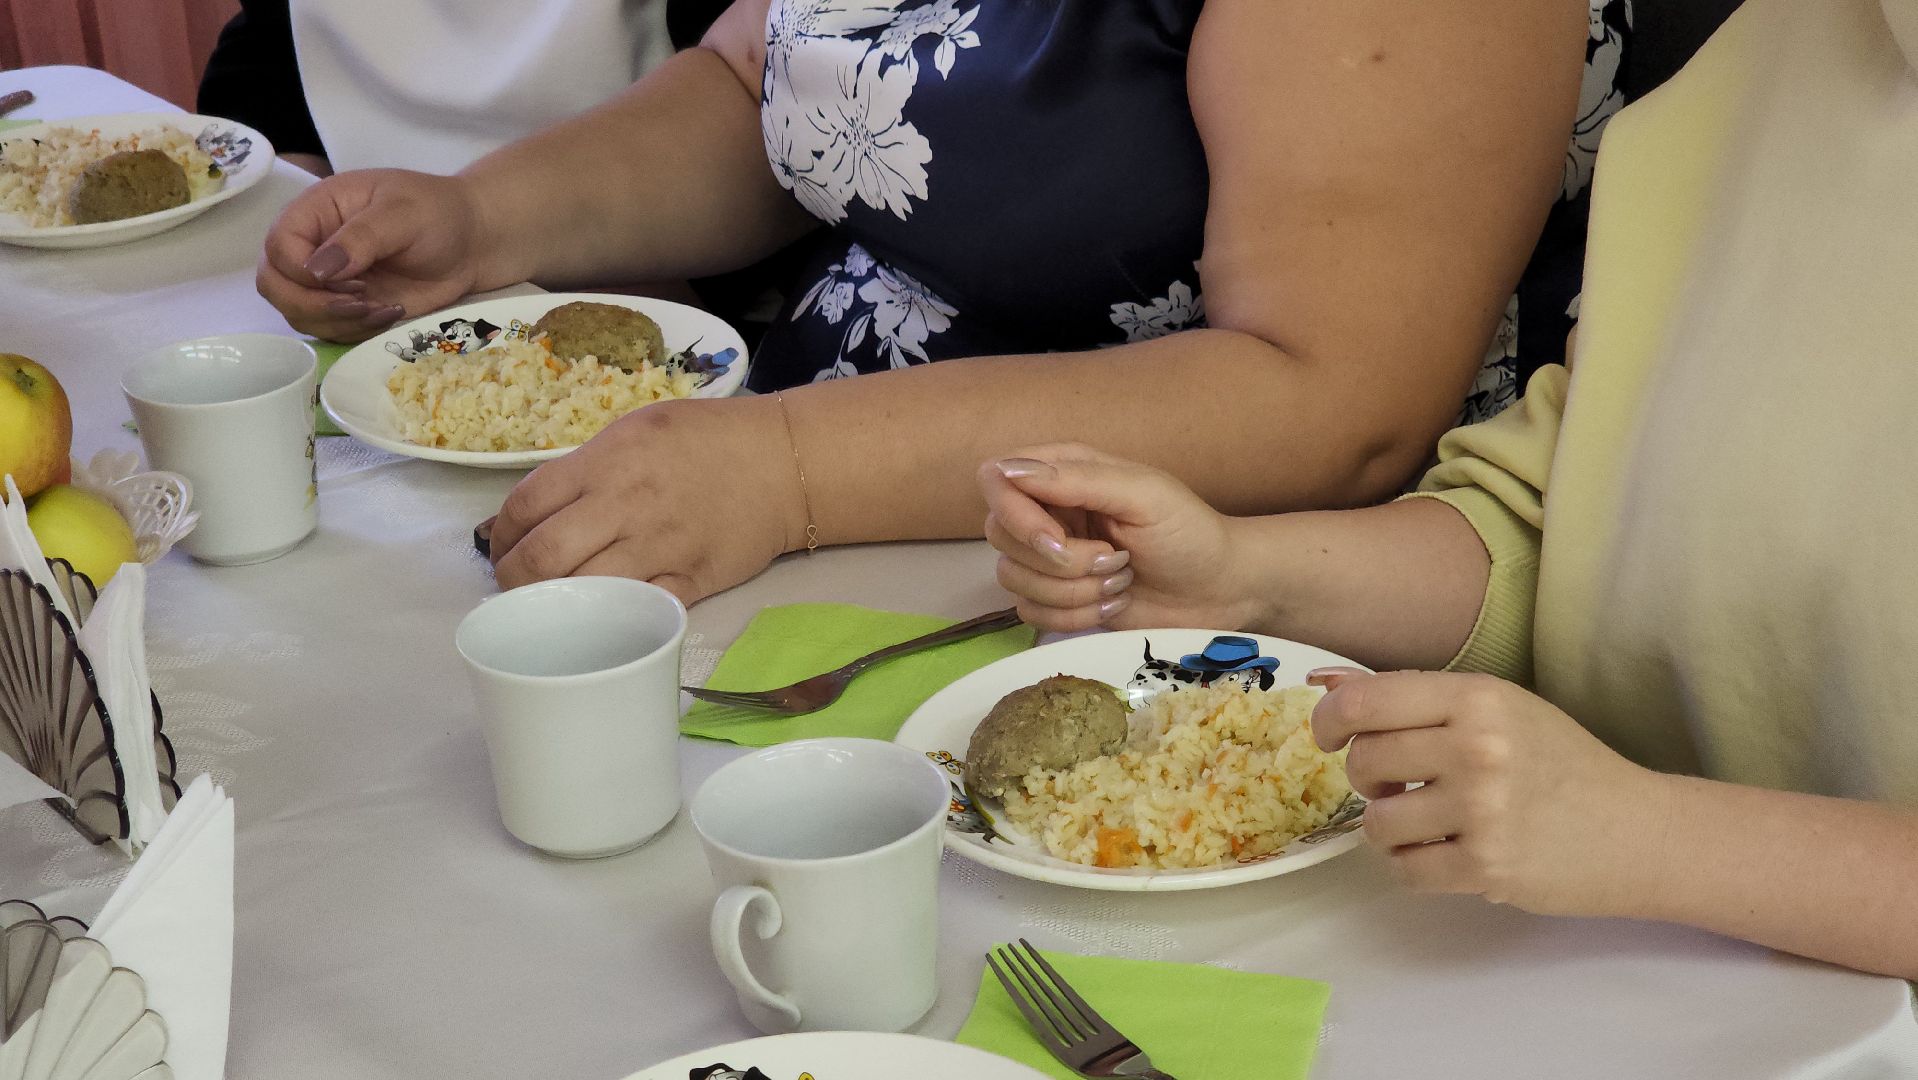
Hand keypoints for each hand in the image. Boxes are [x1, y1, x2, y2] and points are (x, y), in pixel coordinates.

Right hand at [257, 169, 496, 340]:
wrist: (472, 242)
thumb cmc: (437, 213)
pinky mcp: (349, 308)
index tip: (348, 280)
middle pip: (274, 285)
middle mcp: (313, 247)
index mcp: (316, 211)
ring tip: (383, 308)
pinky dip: (356, 332)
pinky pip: (331, 330)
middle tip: (361, 303)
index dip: (301, 273)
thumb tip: (319, 271)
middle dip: (311, 304)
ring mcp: (328, 282)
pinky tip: (391, 314)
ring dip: (337, 321)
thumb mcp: (402, 213)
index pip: (278, 248)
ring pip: (299, 315)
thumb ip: (361, 237)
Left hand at [487, 397, 802, 602]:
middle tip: (517, 585)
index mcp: (605, 462)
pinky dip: (610, 620)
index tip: (502, 547)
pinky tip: (600, 619)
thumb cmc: (706, 439)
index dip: (500, 535)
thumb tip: (536, 511)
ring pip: (581, 593)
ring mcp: (658, 548)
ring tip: (550, 606)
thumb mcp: (636, 430)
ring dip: (554, 606)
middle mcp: (623, 506)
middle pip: (541, 558)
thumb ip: (586, 467)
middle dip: (513, 580)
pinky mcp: (689, 581)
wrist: (783, 462)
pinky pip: (637, 612)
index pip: (525, 506)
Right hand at [978, 443, 1256, 632]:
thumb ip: (1077, 479)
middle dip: (1057, 561)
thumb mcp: (1142, 494)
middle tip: (1113, 560)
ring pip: (1013, 579)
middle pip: (999, 534)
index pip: (996, 479)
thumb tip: (1007, 470)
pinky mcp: (1057, 599)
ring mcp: (1050, 558)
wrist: (1220, 592)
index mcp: (1065, 471)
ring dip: (1073, 591)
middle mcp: (1048, 511)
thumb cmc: (1190, 533)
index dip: (1014, 514)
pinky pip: (1029, 612)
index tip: (1055, 540)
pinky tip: (1112, 605)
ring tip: (1120, 581)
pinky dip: (1073, 615)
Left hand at [1309, 669, 1669, 916]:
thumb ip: (1417, 699)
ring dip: (1388, 829)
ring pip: (1376, 823)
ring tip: (1425, 824)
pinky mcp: (1487, 866)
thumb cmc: (1562, 764)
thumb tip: (1328, 685)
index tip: (1331, 738)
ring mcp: (1483, 810)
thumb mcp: (1498, 709)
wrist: (1638, 831)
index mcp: (1477, 698)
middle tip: (1398, 787)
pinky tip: (1441, 854)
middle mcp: (1477, 747)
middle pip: (1364, 762)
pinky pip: (1404, 870)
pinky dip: (1411, 866)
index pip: (1366, 702)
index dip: (1331, 721)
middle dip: (1367, 780)